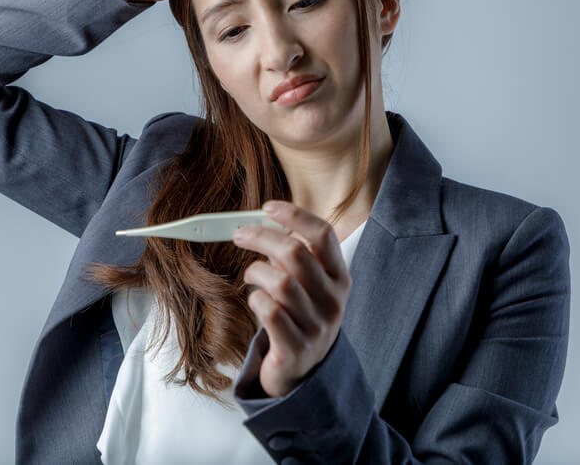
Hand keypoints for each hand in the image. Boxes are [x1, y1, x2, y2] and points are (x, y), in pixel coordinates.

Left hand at [232, 200, 352, 397]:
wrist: (306, 372)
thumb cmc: (301, 316)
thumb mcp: (308, 285)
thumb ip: (293, 257)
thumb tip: (261, 224)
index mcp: (340, 277)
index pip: (323, 235)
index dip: (295, 216)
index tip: (268, 207)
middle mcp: (333, 300)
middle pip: (296, 254)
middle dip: (262, 237)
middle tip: (239, 234)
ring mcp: (317, 326)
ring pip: (281, 282)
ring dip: (256, 272)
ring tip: (251, 276)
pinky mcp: (295, 348)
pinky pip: (270, 312)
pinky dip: (256, 300)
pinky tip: (256, 301)